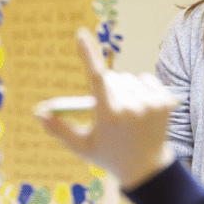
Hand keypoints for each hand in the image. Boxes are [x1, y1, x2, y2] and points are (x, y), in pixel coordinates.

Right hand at [38, 28, 175, 189]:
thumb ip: (58, 128)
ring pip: (129, 78)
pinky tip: (142, 108)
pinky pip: (147, 79)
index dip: (88, 54)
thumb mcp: (81, 145)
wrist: (147, 168)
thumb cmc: (108, 155)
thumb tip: (38, 112)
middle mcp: (131, 108)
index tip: (81, 34)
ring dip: (125, 89)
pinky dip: (142, 88)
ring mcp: (151, 104)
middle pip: (111, 78)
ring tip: (127, 113)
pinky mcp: (166, 102)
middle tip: (111, 112)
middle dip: (107, 88)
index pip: (96, 77)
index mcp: (109, 116)